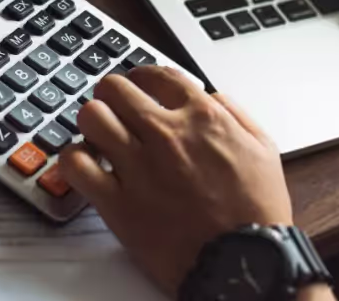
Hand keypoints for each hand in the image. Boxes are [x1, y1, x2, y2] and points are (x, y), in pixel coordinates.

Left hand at [58, 66, 293, 295]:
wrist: (243, 263)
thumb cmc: (256, 213)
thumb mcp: (264, 149)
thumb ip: (235, 114)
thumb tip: (211, 96)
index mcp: (203, 118)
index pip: (158, 75)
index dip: (144, 76)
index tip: (140, 84)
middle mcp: (166, 135)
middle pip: (116, 88)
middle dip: (113, 94)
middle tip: (115, 107)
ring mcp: (138, 167)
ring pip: (91, 117)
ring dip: (93, 121)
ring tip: (101, 134)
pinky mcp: (117, 203)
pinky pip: (76, 164)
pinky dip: (75, 159)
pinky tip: (88, 165)